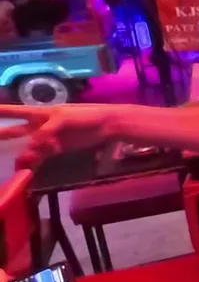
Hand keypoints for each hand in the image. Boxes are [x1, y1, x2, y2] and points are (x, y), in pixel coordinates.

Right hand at [0, 104, 116, 168]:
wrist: (106, 125)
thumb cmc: (84, 115)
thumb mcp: (63, 119)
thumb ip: (46, 130)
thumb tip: (32, 146)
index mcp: (39, 113)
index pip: (15, 112)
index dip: (0, 112)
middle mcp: (39, 126)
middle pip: (16, 131)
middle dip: (2, 134)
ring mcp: (47, 139)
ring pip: (28, 147)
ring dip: (21, 155)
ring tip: (18, 164)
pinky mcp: (56, 149)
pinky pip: (40, 156)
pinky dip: (34, 163)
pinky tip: (27, 170)